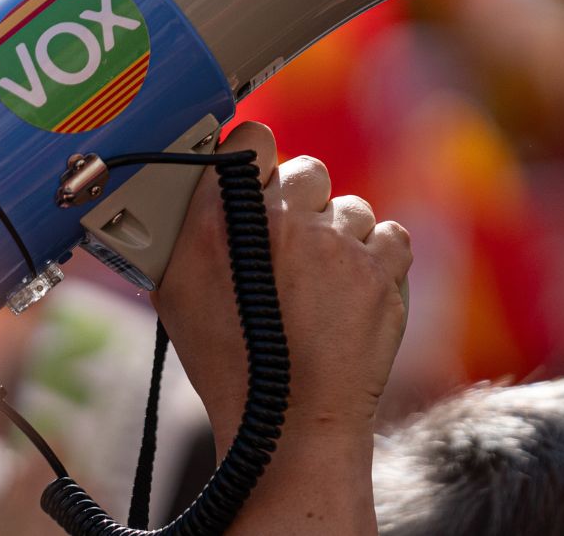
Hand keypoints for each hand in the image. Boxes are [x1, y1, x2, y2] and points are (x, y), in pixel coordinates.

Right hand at [150, 121, 410, 532]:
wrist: (289, 426)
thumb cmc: (225, 365)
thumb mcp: (173, 293)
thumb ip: (179, 230)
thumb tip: (186, 190)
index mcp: (225, 216)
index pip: (253, 137)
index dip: (257, 154)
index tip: (258, 174)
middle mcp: (283, 220)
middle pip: (307, 171)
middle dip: (303, 201)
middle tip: (292, 242)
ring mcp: (337, 245)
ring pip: (352, 208)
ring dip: (341, 235)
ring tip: (324, 280)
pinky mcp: (381, 273)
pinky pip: (390, 236)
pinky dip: (379, 257)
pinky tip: (357, 286)